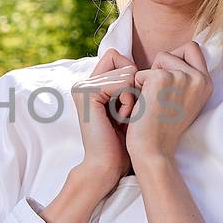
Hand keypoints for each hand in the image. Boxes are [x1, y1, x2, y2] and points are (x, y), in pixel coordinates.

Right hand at [71, 48, 137, 188]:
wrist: (107, 165)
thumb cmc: (123, 141)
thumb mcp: (129, 106)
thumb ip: (128, 83)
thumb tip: (139, 66)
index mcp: (90, 85)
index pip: (116, 56)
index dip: (132, 75)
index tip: (129, 101)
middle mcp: (83, 83)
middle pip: (124, 63)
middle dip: (134, 89)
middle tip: (124, 114)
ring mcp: (83, 87)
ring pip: (126, 73)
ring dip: (132, 98)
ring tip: (121, 118)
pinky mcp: (88, 93)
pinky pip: (122, 84)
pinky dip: (129, 102)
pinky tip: (120, 119)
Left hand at [127, 42, 211, 165]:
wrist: (154, 151)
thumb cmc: (162, 128)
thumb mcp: (184, 100)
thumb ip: (185, 79)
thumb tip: (174, 56)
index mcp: (207, 83)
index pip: (193, 49)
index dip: (176, 60)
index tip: (167, 84)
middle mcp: (200, 78)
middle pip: (176, 50)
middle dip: (162, 66)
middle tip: (159, 94)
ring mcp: (182, 76)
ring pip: (160, 58)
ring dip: (150, 78)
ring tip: (153, 102)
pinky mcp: (162, 77)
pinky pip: (142, 72)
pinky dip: (137, 88)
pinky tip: (144, 106)